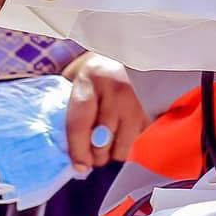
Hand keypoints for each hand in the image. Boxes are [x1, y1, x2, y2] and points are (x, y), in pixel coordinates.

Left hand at [63, 53, 145, 171]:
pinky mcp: (155, 111)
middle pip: (102, 142)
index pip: (80, 124)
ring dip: (115, 152)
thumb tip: (61, 143)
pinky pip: (140, 144)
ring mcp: (139, 101)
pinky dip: (132, 145)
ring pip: (123, 148)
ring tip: (111, 141)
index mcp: (92, 79)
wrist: (141, 50)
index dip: (77, 150)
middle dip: (96, 155)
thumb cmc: (104, 67)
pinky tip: (128, 133)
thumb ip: (69, 103)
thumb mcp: (80, 75)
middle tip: (94, 151)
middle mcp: (117, 90)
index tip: (79, 165)